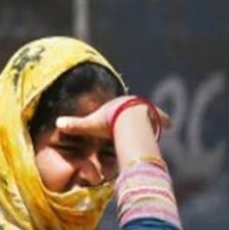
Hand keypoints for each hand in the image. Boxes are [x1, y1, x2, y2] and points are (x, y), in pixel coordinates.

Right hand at [56, 95, 171, 138]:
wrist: (128, 118)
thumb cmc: (109, 121)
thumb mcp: (90, 125)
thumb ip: (76, 126)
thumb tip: (57, 123)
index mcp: (117, 104)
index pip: (115, 109)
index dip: (116, 114)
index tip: (116, 118)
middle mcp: (131, 103)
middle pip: (131, 109)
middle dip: (134, 113)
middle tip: (136, 120)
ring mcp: (144, 108)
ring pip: (147, 113)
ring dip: (150, 117)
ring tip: (153, 123)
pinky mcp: (155, 114)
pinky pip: (160, 118)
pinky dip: (164, 121)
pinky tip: (171, 125)